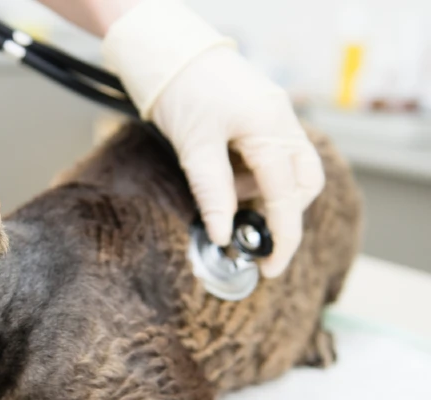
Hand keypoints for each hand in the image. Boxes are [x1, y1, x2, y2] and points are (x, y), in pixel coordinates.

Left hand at [102, 0, 324, 276]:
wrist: (173, 54)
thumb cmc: (182, 92)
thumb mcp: (195, 147)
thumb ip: (213, 193)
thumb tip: (224, 234)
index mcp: (271, 129)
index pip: (287, 196)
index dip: (282, 237)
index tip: (270, 268)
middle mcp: (284, 124)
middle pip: (303, 185)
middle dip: (280, 212)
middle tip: (245, 229)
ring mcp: (278, 120)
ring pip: (290, 172)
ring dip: (263, 192)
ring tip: (224, 189)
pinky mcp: (266, 119)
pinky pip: (273, 157)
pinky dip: (255, 175)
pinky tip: (227, 171)